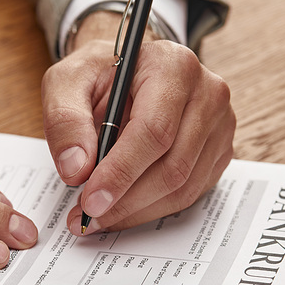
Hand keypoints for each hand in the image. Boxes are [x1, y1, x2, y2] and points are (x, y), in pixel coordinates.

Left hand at [41, 11, 234, 234]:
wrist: (129, 71)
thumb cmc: (101, 74)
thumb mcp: (67, 82)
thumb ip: (65, 120)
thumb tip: (77, 170)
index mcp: (173, 67)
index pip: (154, 131)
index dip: (121, 172)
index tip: (90, 200)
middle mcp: (207, 94)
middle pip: (173, 166)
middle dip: (126, 201)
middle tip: (87, 217)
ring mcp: (219, 126)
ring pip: (183, 187)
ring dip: (137, 212)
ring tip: (99, 217)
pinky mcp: (218, 151)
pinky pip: (190, 194)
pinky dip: (152, 209)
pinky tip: (123, 209)